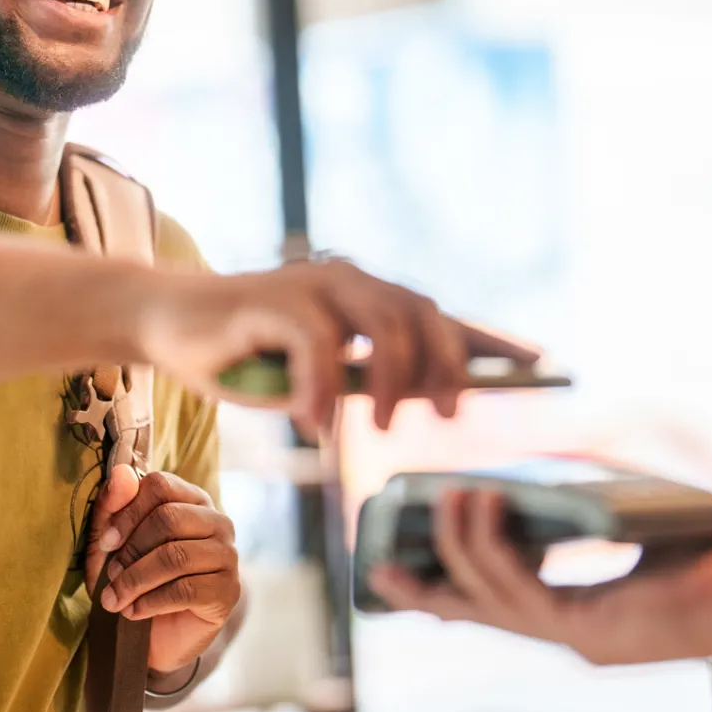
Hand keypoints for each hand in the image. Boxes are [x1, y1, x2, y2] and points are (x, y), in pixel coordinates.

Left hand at [86, 466, 241, 674]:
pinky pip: (185, 590)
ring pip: (175, 556)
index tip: (106, 543)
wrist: (154, 637)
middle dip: (130, 551)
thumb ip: (113, 507)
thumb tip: (120, 473)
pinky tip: (134, 613)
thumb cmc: (134, 579)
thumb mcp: (112, 544)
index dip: (127, 512)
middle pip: (168, 518)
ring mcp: (227, 556)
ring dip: (135, 581)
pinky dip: (150, 603)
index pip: (160, 485)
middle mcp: (217, 522)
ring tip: (114, 599)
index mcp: (192, 500)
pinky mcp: (228, 592)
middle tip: (111, 576)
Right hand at [132, 260, 541, 430]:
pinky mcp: (276, 300)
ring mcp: (314, 286)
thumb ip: (363, 382)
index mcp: (366, 298)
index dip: (491, 340)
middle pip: (425, 316)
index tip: (541, 364)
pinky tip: (315, 426)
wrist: (171, 324)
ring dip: (391, 382)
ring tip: (378, 428)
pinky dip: (322, 390)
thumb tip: (419, 401)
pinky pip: (319, 346)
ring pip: (384, 327)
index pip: (442, 315)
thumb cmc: (247, 356)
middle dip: (446, 368)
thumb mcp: (317, 377)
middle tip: (442, 418)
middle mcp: (349, 282)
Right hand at [368, 489, 711, 663]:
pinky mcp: (592, 633)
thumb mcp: (638, 512)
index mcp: (582, 613)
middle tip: (382, 559)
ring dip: (458, 549)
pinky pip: (521, 592)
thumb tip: (546, 459)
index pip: (497, 605)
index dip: (446, 590)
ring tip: (445, 501)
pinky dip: (492, 549)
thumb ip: (591, 490)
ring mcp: (580, 638)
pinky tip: (482, 510)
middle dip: (425, 588)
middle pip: (476, 613)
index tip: (402, 571)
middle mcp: (574, 632)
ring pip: (489, 600)